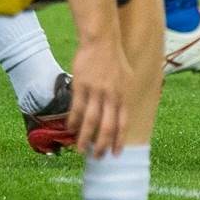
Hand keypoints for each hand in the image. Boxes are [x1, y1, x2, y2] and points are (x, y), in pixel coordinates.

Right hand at [67, 38, 133, 157]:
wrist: (102, 41)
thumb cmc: (115, 59)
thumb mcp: (128, 77)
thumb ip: (125, 96)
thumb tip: (124, 112)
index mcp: (124, 95)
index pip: (123, 123)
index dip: (118, 140)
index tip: (115, 154)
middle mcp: (111, 96)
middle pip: (107, 126)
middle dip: (102, 145)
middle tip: (97, 157)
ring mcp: (96, 91)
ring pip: (91, 120)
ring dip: (85, 137)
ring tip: (80, 150)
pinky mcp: (81, 86)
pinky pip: (77, 108)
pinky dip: (74, 121)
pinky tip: (71, 129)